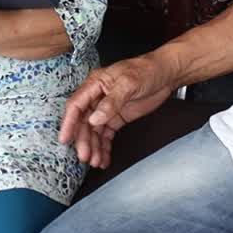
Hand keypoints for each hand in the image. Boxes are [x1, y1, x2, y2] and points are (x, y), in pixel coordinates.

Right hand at [59, 56, 174, 168]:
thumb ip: (111, 102)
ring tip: (95, 162)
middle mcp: (97, 97)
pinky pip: (106, 134)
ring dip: (93, 147)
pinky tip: (104, 158)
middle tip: (85, 157)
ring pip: (94, 131)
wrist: (167, 74)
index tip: (65, 139)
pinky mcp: (117, 118)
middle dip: (83, 140)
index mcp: (95, 84)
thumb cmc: (146, 70)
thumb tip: (94, 119)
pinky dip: (104, 147)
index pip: (76, 105)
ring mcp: (107, 109)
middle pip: (84, 122)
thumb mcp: (129, 83)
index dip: (69, 123)